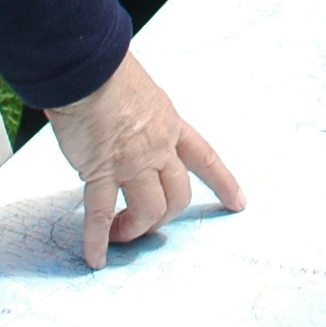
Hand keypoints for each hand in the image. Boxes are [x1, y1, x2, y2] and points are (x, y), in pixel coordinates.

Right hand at [42, 51, 244, 266]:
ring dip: (135, 228)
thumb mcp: (140, 91)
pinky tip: (95, 258)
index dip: (222, 182)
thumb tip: (121, 128)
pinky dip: (97, 239)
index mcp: (170, 123)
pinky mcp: (100, 171)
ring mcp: (131, 162)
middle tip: (143, 225)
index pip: (204, 158)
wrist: (87, 68)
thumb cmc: (106, 72)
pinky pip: (101, 214)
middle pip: (178, 194)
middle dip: (165, 216)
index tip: (238, 203)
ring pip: (149, 209)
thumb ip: (139, 116)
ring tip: (118, 235)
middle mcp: (158, 146)